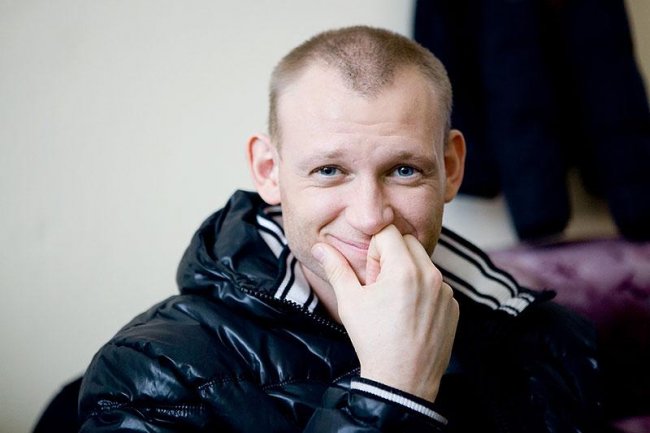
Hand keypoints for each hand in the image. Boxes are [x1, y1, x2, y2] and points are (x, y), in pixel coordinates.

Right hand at [312, 225, 458, 401]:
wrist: (402, 381)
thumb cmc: (373, 341)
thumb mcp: (350, 301)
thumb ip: (336, 268)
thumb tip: (320, 246)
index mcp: (404, 269)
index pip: (388, 231)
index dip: (374, 250)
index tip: (371, 275)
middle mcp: (430, 275)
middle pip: (408, 242)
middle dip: (392, 256)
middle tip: (381, 287)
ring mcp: (445, 291)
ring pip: (423, 263)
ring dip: (408, 273)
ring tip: (395, 304)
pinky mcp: (454, 306)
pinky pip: (437, 285)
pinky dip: (424, 291)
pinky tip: (411, 316)